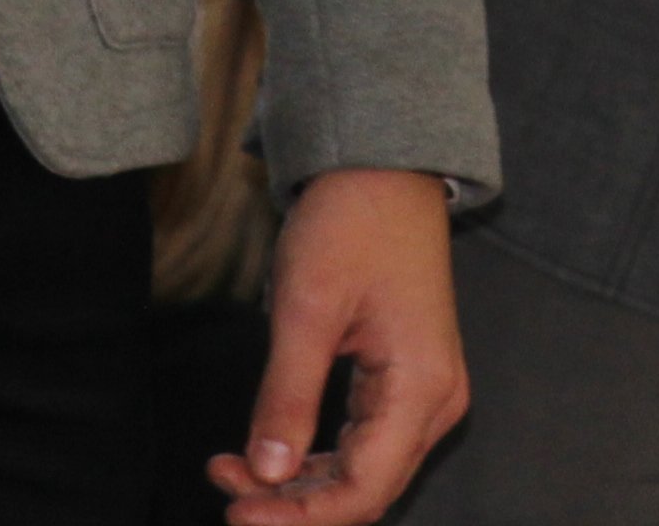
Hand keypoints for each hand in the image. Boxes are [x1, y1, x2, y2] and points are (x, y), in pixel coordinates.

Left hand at [211, 167, 464, 524]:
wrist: (383, 168)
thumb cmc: (350, 223)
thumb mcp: (307, 307)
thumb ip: (287, 397)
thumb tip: (266, 474)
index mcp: (421, 389)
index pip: (362, 491)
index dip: (298, 518)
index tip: (236, 516)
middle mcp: (434, 403)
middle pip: (364, 492)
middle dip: (292, 506)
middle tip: (224, 498)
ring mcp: (423, 394)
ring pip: (359, 473)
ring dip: (295, 486)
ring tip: (228, 472)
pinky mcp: (402, 382)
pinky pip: (359, 444)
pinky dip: (310, 456)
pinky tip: (260, 453)